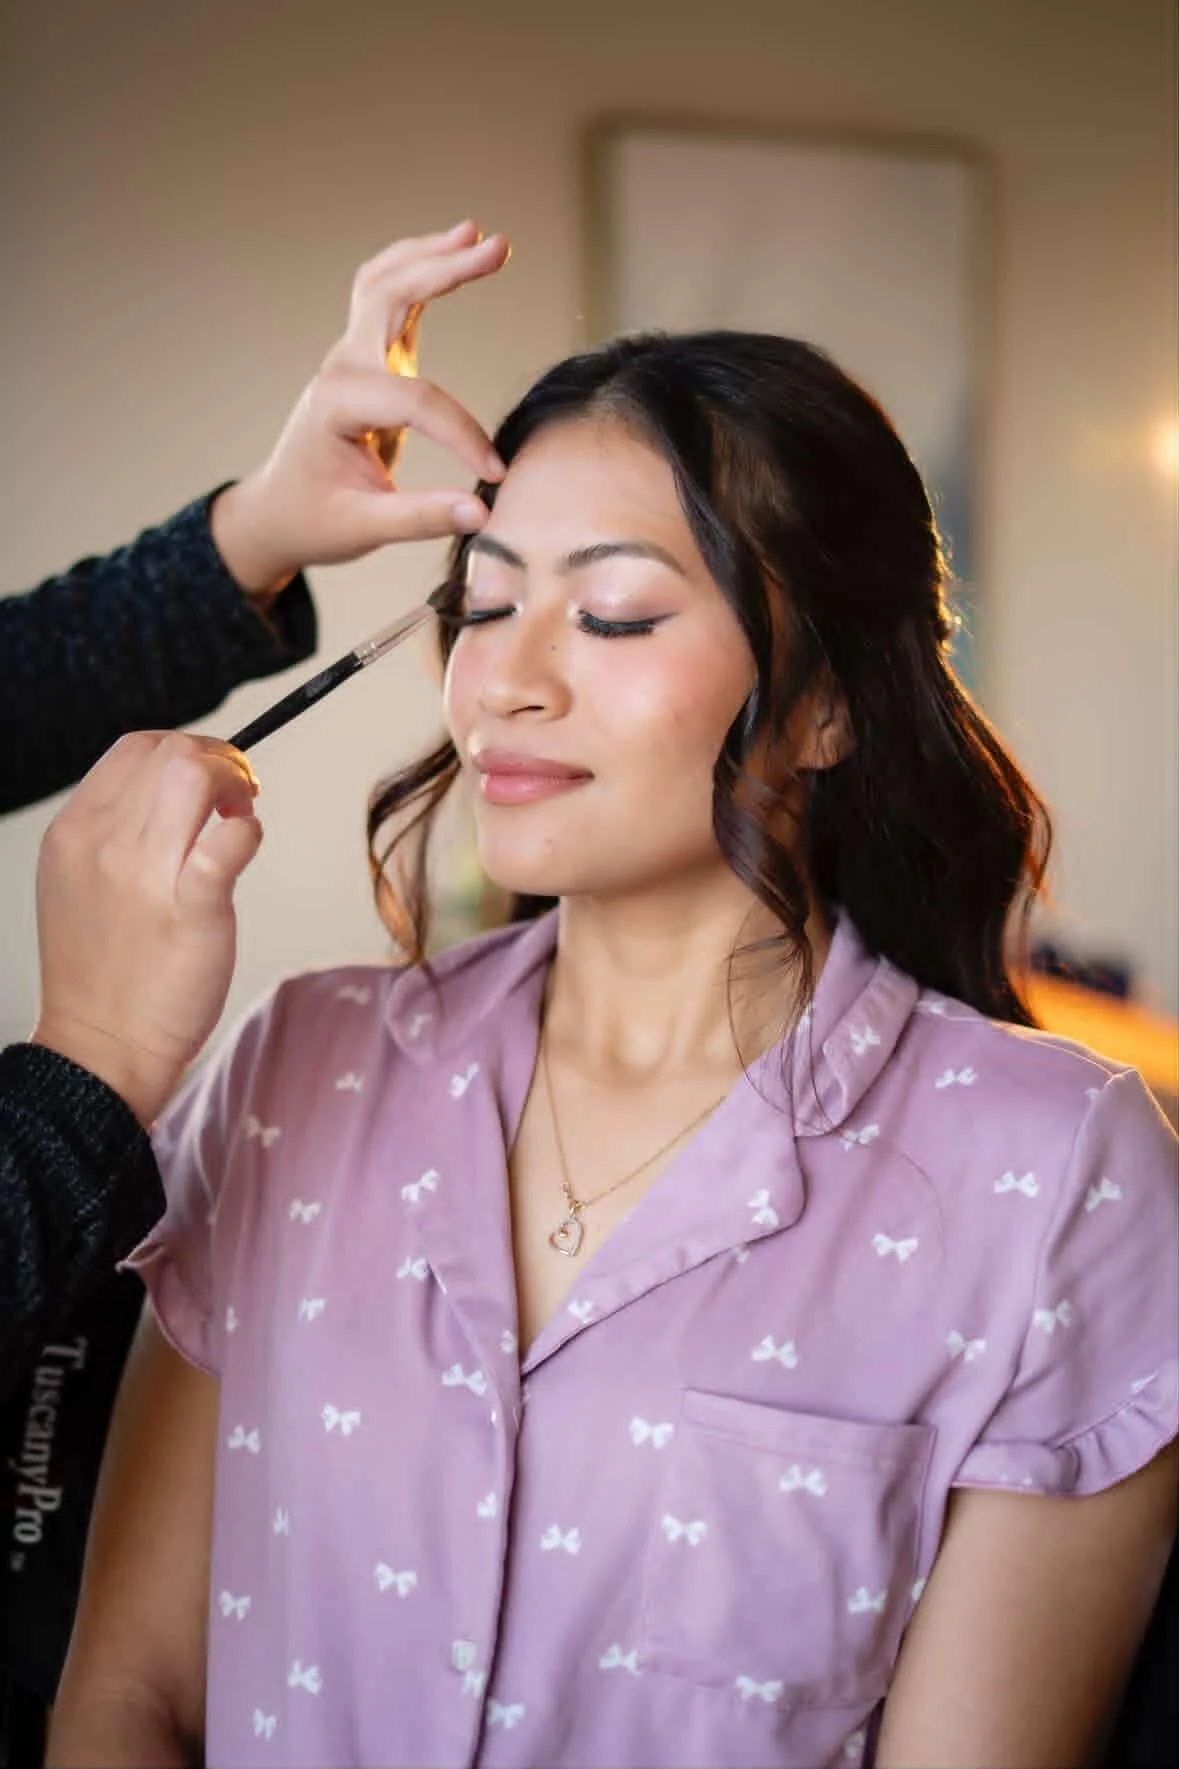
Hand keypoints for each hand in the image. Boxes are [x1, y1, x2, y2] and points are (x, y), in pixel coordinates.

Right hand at [31, 732, 262, 1125]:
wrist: (102, 1044)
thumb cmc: (101, 967)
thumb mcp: (81, 880)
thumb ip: (118, 829)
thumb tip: (176, 789)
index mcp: (75, 831)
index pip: (134, 748)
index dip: (185, 748)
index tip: (210, 774)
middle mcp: (105, 843)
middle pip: (171, 752)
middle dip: (219, 759)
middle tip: (237, 793)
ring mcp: (146, 874)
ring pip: (196, 775)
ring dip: (235, 784)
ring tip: (240, 813)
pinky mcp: (192, 907)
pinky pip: (230, 840)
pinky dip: (248, 831)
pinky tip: (245, 846)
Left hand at [210, 219, 509, 596]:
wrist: (279, 512)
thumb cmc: (315, 520)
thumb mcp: (364, 529)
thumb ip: (421, 518)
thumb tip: (481, 513)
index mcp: (337, 404)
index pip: (416, 401)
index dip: (464, 435)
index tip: (496, 474)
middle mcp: (342, 367)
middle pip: (392, 294)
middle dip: (445, 268)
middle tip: (499, 247)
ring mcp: (352, 356)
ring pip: (387, 282)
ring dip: (432, 255)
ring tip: (480, 235)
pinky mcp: (368, 359)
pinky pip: (391, 299)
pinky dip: (421, 271)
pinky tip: (455, 253)